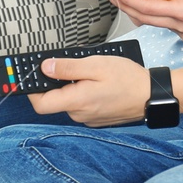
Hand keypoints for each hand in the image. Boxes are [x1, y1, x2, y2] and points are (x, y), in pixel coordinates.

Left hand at [27, 54, 152, 126]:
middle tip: (68, 64)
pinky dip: (84, 93)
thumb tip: (45, 68)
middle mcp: (80, 114)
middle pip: (55, 100)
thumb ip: (68, 68)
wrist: (152, 95)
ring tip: (91, 71)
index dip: (31, 89)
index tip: (30, 75)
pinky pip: (82, 105)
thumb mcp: (96, 65)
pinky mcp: (97, 118)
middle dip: (58, 82)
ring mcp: (89, 118)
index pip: (40, 103)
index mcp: (77, 101)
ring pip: (70, 101)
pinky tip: (99, 82)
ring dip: (73, 86)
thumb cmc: (128, 79)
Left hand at [111, 0, 182, 43]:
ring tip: (126, 1)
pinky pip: (167, 27)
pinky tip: (152, 8)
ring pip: (156, 25)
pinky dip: (155, 17)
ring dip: (140, 13)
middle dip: (127, 8)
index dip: (129, 1)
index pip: (149, 9)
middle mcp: (182, 27)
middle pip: (146, 20)